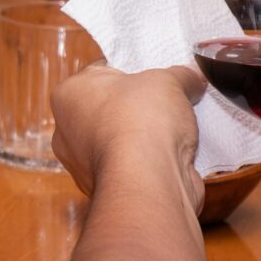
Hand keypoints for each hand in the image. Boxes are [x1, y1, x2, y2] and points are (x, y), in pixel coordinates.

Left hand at [51, 64, 206, 202]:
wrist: (150, 183)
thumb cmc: (141, 122)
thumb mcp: (168, 80)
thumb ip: (181, 75)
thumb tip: (193, 77)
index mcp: (69, 94)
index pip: (100, 72)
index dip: (131, 71)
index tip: (154, 74)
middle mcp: (68, 131)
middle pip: (111, 108)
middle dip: (140, 105)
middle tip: (167, 100)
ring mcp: (85, 165)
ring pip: (122, 139)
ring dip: (146, 135)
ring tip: (174, 128)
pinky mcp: (108, 189)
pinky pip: (132, 166)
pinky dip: (151, 161)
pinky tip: (173, 154)